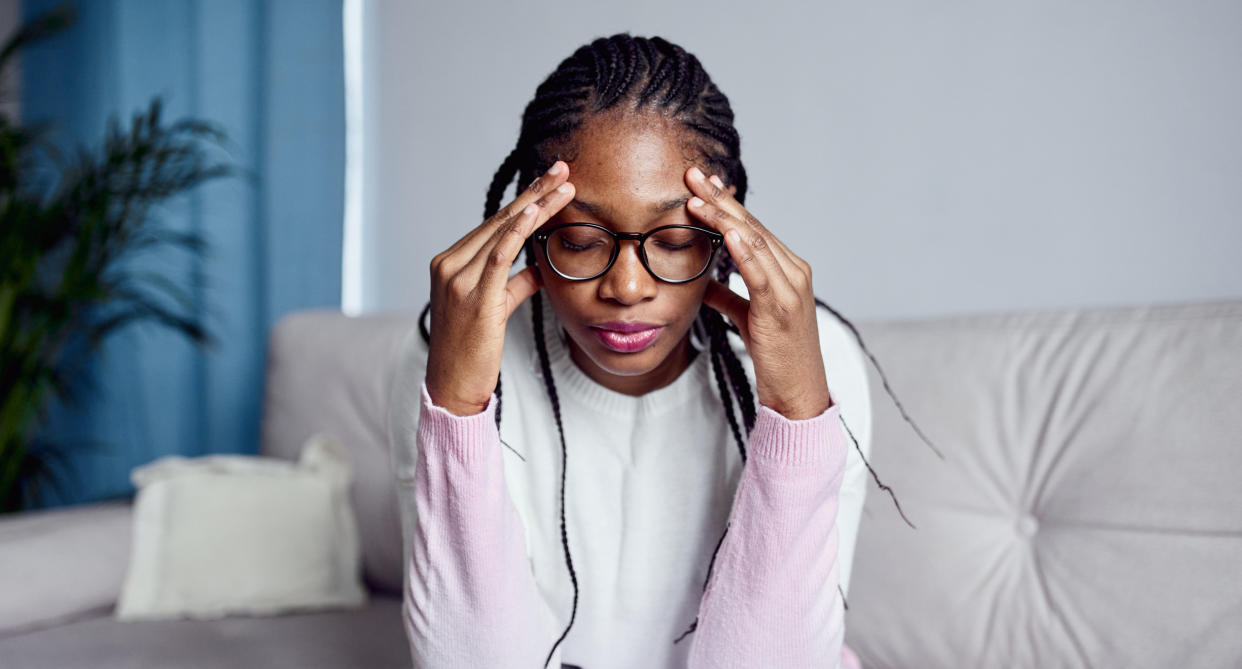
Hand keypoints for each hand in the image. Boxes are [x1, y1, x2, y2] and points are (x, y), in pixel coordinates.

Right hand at [425, 161, 575, 415]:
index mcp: (450, 263)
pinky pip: (498, 256)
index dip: (524, 201)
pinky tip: (535, 212)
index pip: (493, 225)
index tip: (550, 182)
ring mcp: (458, 279)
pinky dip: (517, 231)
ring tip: (563, 186)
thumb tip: (540, 268)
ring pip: (502, 231)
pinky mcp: (473, 297)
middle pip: (499, 220)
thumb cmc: (472, 351)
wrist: (452, 386)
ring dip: (536, 205)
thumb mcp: (495, 309)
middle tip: (562, 169)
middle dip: (534, 192)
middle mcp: (449, 264)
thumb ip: (515, 284)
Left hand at [684, 166, 832, 419]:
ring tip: (696, 197)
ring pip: (754, 242)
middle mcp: (794, 271)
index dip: (725, 204)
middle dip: (720, 199)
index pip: (753, 227)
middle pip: (752, 226)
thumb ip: (728, 296)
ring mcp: (791, 287)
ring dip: (723, 217)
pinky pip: (761, 272)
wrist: (798, 391)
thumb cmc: (775, 356)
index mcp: (787, 270)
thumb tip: (704, 282)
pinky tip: (727, 232)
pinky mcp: (782, 307)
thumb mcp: (746, 318)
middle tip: (693, 175)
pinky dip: (744, 249)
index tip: (700, 184)